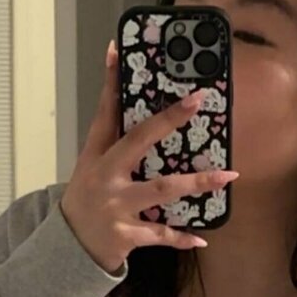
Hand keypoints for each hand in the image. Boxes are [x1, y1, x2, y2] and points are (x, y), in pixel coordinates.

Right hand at [59, 39, 239, 273]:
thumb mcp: (92, 164)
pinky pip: (160, 234)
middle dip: (168, 120)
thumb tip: (124, 93)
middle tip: (197, 100)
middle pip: (139, 142)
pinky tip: (202, 238)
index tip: (117, 49)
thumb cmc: (87, 198)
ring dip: (196, 182)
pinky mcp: (126, 234)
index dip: (111, 81)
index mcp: (98, 155)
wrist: (69, 246)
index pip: (105, 112)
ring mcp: (117, 206)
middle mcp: (107, 177)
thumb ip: (110, 134)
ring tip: (228, 176)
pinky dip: (181, 238)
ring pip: (161, 190)